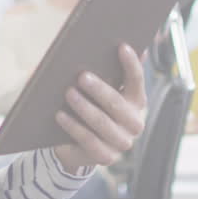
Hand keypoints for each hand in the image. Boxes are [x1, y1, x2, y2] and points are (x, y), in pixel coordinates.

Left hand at [52, 44, 146, 170]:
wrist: (78, 145)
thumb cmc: (91, 106)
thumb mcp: (99, 88)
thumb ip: (109, 69)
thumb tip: (116, 41)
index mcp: (136, 101)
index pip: (137, 80)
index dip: (131, 64)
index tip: (121, 46)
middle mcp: (134, 123)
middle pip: (117, 104)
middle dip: (99, 90)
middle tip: (82, 76)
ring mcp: (122, 142)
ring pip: (102, 123)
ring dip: (84, 108)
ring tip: (68, 93)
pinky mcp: (106, 157)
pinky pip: (89, 141)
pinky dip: (74, 127)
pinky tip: (60, 115)